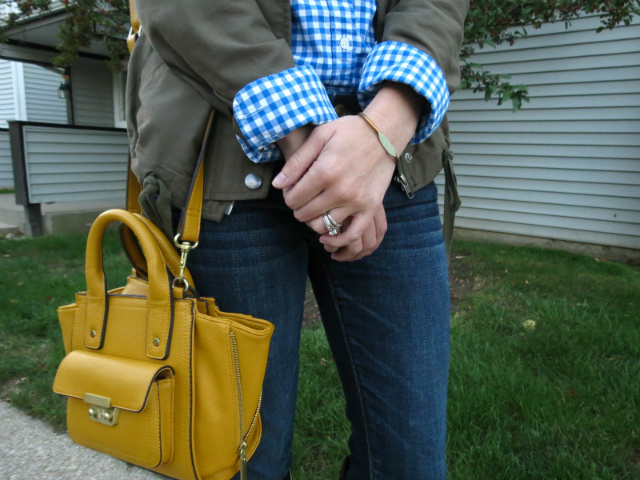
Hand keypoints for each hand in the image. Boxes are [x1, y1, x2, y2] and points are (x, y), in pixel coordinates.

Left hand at [272, 83, 424, 260]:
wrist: (384, 134)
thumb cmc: (349, 132)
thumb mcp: (319, 137)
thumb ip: (296, 162)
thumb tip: (277, 185)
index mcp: (324, 171)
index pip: (293, 198)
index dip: (288, 196)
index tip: (292, 190)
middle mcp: (340, 190)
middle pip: (305, 214)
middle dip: (298, 208)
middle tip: (302, 199)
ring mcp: (356, 201)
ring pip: (323, 226)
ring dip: (313, 221)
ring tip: (314, 210)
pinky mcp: (370, 208)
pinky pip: (352, 234)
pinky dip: (337, 240)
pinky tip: (326, 236)